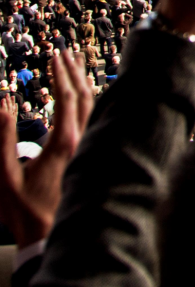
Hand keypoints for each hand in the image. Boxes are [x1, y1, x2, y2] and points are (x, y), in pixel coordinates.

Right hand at [0, 50, 92, 247]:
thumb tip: (1, 104)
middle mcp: (84, 139)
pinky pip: (94, 115)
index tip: (53, 56)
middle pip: (84, 94)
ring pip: (94, 103)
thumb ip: (2, 137)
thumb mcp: (4, 174)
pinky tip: (83, 92)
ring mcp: (90, 145)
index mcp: (65, 142)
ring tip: (75, 63)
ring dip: (84, 81)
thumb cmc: (25, 208)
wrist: (49, 234)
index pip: (66, 96)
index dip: (60, 73)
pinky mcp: (90, 152)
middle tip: (64, 51)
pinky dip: (89, 97)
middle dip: (73, 70)